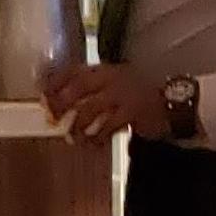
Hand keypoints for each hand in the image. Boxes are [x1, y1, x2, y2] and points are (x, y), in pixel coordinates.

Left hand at [43, 61, 167, 143]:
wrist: (172, 103)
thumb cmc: (139, 99)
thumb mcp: (115, 88)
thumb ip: (94, 94)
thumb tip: (64, 108)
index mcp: (106, 70)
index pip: (75, 70)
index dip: (57, 80)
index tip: (42, 92)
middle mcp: (112, 77)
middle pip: (79, 86)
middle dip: (61, 101)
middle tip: (52, 116)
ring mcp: (123, 93)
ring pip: (91, 108)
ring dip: (78, 126)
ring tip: (73, 138)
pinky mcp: (132, 111)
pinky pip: (108, 126)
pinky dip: (97, 138)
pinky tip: (94, 145)